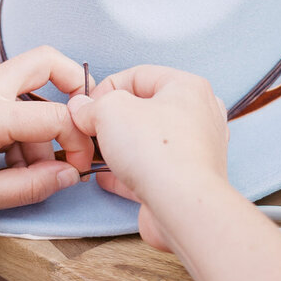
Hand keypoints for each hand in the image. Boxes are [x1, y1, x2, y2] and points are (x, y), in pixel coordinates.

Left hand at [0, 47, 95, 226]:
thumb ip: (31, 186)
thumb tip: (71, 174)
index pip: (53, 116)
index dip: (77, 141)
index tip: (78, 167)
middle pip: (44, 61)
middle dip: (74, 87)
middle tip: (83, 126)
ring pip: (27, 80)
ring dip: (42, 117)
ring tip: (28, 168)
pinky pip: (6, 93)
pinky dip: (20, 119)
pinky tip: (8, 159)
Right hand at [67, 67, 228, 249]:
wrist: (182, 206)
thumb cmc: (157, 150)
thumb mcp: (110, 110)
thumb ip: (92, 105)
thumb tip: (82, 108)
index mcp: (187, 87)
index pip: (140, 75)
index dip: (107, 87)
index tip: (87, 105)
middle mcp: (198, 115)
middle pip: (146, 109)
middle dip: (113, 120)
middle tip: (90, 129)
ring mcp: (195, 150)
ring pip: (149, 141)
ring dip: (119, 147)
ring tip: (95, 154)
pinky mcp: (186, 181)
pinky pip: (152, 170)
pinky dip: (128, 172)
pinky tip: (105, 177)